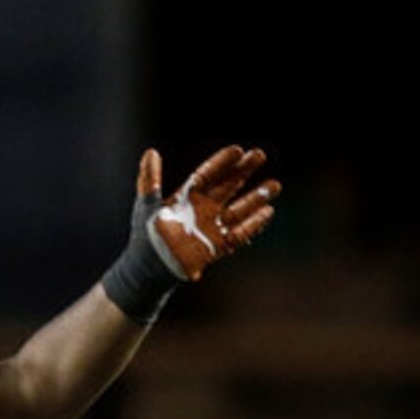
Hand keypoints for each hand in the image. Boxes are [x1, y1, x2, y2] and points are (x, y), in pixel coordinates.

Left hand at [141, 146, 277, 279]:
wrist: (148, 268)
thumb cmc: (146, 236)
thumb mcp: (146, 205)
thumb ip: (150, 180)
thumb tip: (151, 152)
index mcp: (187, 197)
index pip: (208, 175)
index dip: (222, 163)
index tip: (238, 150)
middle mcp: (204, 209)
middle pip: (228, 186)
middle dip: (244, 171)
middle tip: (260, 154)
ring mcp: (212, 227)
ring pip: (239, 209)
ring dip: (256, 197)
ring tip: (274, 185)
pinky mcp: (218, 246)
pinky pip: (239, 234)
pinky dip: (253, 224)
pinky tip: (267, 212)